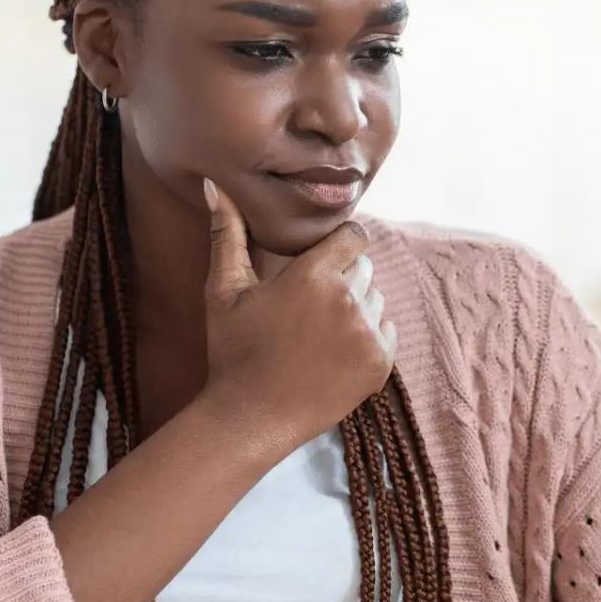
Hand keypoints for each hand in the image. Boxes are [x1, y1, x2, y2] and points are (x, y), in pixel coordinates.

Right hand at [195, 178, 396, 452]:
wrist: (250, 418)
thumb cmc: (233, 351)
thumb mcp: (223, 290)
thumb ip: (227, 233)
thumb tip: (213, 183)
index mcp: (313, 275)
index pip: (353, 236)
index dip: (338, 246)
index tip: (319, 264)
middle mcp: (348, 300)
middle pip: (363, 267)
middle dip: (342, 278)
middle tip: (308, 307)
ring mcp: (368, 333)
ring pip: (376, 299)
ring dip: (356, 308)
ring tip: (317, 334)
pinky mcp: (381, 363)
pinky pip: (387, 330)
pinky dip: (368, 338)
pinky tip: (332, 354)